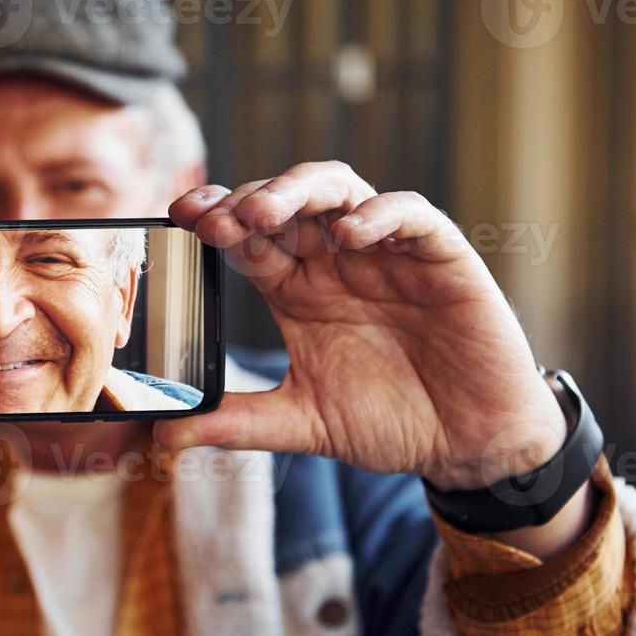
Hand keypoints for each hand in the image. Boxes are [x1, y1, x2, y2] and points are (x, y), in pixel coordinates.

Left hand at [158, 162, 565, 491]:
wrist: (469, 446)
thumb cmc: (391, 422)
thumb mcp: (303, 422)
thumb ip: (238, 422)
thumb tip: (166, 435)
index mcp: (296, 287)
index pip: (246, 236)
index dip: (214, 219)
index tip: (178, 218)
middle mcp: (335, 259)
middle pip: (284, 202)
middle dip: (245, 201)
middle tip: (213, 218)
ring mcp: (386, 251)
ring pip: (338, 189)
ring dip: (297, 191)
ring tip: (263, 212)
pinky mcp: (440, 255)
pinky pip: (410, 214)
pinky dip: (378, 215)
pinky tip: (349, 234)